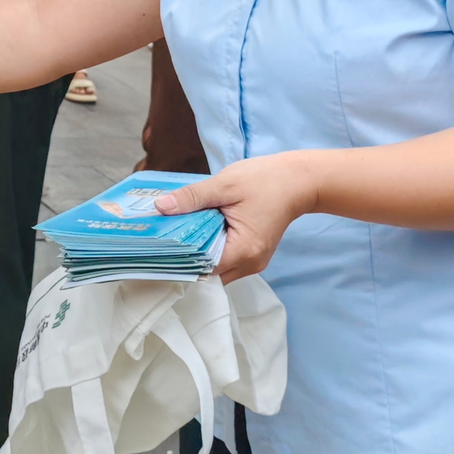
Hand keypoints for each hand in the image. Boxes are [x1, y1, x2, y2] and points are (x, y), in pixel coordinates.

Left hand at [153, 153, 317, 281]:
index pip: (203, 268)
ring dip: (197, 255)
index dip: (178, 260)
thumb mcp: (225, 184)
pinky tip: (195, 234)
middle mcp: (250, 263)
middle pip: (208, 273)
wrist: (298, 180)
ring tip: (173, 237)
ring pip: (217, 269)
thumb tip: (161, 207)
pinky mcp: (253, 253)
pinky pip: (226, 260)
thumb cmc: (265, 180)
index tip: (156, 250)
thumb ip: (193, 197)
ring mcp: (253, 261)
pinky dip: (210, 250)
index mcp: (244, 250)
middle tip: (158, 242)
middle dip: (185, 259)